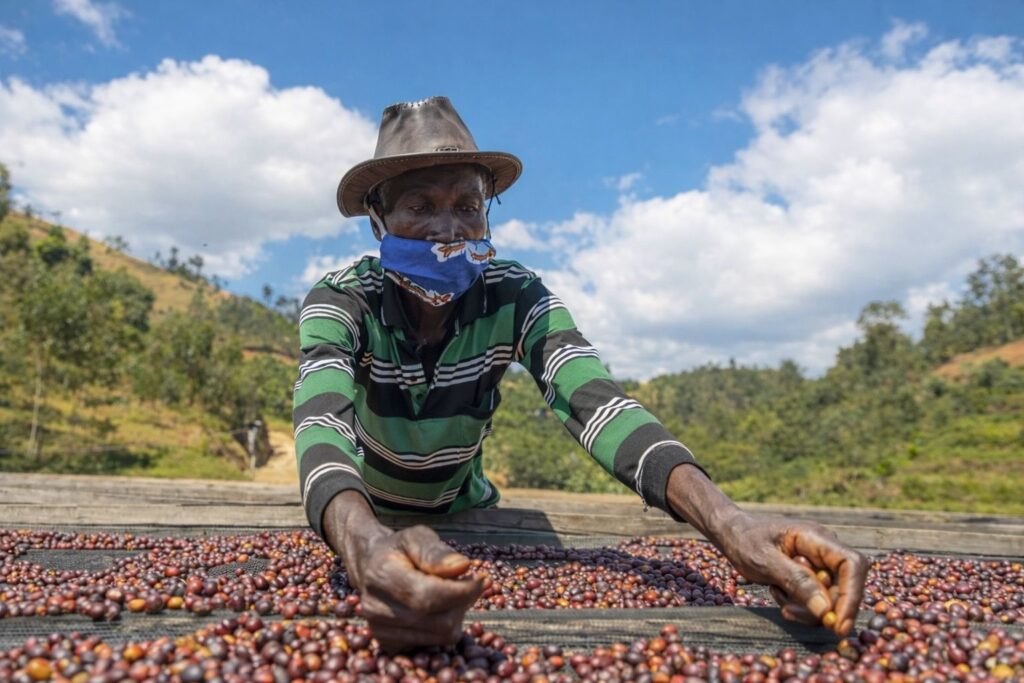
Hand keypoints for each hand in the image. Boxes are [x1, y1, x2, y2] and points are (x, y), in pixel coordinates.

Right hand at [346, 525, 486, 650]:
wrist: (369, 566)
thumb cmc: (399, 549)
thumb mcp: (417, 537)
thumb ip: (437, 552)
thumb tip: (463, 567)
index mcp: (381, 575)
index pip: (429, 595)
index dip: (463, 591)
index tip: (482, 579)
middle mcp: (376, 608)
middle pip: (438, 621)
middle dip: (464, 602)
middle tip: (471, 584)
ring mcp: (380, 630)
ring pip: (439, 636)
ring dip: (456, 615)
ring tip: (455, 594)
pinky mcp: (388, 645)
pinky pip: (431, 645)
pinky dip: (443, 628)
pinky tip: (440, 609)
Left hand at [717, 512, 867, 635]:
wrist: (734, 534)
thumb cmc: (746, 541)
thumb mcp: (765, 561)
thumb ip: (796, 581)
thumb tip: (826, 609)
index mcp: (816, 537)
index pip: (852, 565)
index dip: (852, 595)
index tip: (838, 624)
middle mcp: (825, 550)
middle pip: (844, 587)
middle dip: (821, 608)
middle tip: (789, 612)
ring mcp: (821, 563)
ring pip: (830, 598)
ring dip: (805, 607)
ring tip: (777, 594)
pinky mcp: (814, 575)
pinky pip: (818, 600)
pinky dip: (800, 605)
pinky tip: (778, 592)